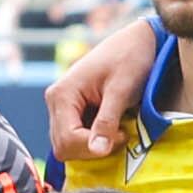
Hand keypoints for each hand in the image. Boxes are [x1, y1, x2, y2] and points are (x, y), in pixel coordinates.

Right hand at [44, 21, 156, 161]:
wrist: (137, 41)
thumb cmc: (130, 60)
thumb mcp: (120, 91)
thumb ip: (107, 121)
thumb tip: (97, 150)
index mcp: (62, 94)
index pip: (67, 140)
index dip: (94, 146)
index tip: (122, 134)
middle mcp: (55, 101)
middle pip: (63, 147)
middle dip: (93, 149)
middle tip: (121, 134)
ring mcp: (62, 107)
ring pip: (68, 146)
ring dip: (94, 147)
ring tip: (118, 130)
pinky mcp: (72, 111)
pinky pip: (76, 138)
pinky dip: (94, 140)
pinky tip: (112, 129)